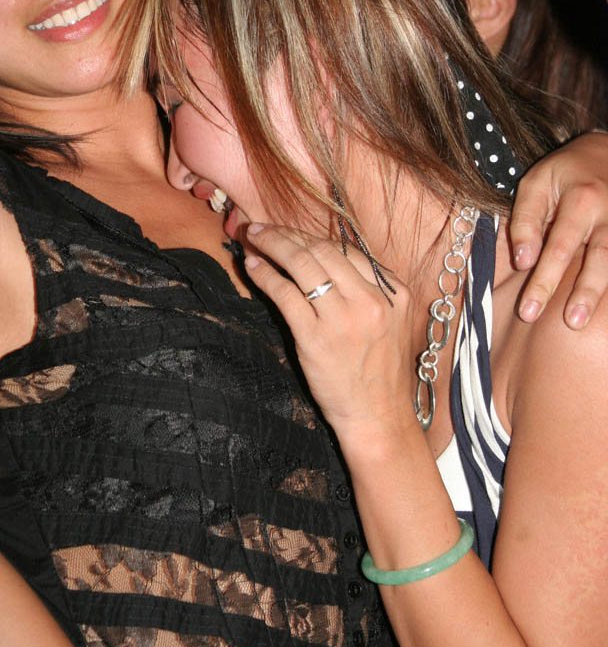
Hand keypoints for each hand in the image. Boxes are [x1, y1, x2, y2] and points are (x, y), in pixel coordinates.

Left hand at [243, 224, 414, 434]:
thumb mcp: (388, 323)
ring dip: (272, 245)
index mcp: (393, 293)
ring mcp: (343, 318)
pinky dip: (266, 275)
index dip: (312, 237)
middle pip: (322, 250)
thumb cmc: (379, 373)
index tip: (290, 232)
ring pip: (302, 264)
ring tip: (253, 238)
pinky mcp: (315, 337)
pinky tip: (253, 266)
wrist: (378, 417)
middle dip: (287, 234)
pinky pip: (285, 294)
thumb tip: (323, 260)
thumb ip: (367, 291)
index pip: (347, 251)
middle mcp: (371, 300)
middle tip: (263, 228)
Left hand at [509, 131, 607, 328]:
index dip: (543, 277)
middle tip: (567, 323)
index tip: (527, 308)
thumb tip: (523, 261)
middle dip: (581, 293)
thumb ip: (526, 221)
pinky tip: (602, 310)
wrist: (604, 153)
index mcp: (581, 201)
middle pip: (598, 258)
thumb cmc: (563, 174)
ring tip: (578, 321)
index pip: (559, 247)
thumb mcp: (535, 184)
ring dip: (597, 293)